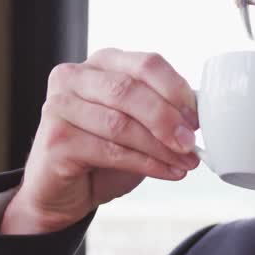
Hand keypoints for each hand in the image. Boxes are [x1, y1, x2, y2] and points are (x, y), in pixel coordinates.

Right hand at [0, 48, 200, 234]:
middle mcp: (75, 77)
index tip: (196, 118)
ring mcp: (60, 106)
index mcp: (101, 63)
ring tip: (185, 162)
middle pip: (130, 90)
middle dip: (167, 119)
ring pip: (121, 124)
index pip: (146, 64)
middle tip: (190, 142)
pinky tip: (167, 171)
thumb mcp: (136, 124)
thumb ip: (161, 111)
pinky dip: (146, 164)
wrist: (62, 191)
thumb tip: (198, 117)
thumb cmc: (102, 153)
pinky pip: (111, 151)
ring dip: (160, 147)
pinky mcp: (56, 139)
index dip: (176, 90)